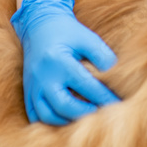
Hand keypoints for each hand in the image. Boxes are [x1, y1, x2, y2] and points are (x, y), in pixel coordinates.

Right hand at [11, 0, 120, 125]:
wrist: (40, 24)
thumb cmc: (67, 31)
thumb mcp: (87, 37)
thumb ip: (102, 56)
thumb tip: (115, 77)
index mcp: (59, 61)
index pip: (86, 86)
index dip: (105, 97)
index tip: (119, 104)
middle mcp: (43, 77)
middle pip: (65, 106)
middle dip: (87, 113)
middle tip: (104, 115)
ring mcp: (32, 87)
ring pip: (48, 116)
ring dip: (68, 121)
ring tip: (86, 118)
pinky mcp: (27, 92)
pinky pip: (35, 116)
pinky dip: (50, 122)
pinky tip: (66, 119)